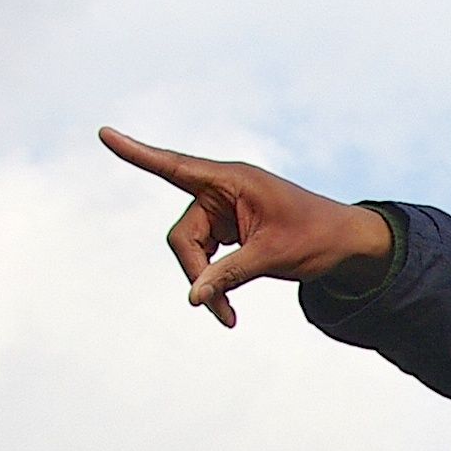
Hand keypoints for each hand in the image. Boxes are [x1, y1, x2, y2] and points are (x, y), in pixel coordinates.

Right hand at [97, 129, 392, 326]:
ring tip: (228, 316)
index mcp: (232, 180)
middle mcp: (222, 190)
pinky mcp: (228, 230)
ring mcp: (224, 210)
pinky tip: (227, 309)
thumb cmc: (317, 237)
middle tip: (219, 311)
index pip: (175, 167)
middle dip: (196, 273)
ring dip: (205, 284)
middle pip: (183, 235)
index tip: (104, 134)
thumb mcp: (273, 256)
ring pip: (192, 251)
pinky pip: (206, 259)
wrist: (347, 244)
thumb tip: (192, 298)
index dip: (138, 154)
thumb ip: (230, 275)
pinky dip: (213, 283)